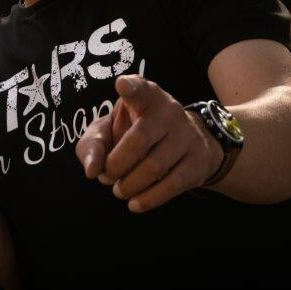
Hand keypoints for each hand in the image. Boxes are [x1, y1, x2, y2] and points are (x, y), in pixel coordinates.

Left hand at [76, 75, 223, 212]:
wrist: (188, 142)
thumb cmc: (136, 132)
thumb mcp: (110, 130)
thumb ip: (93, 144)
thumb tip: (92, 170)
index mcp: (146, 97)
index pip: (140, 89)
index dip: (132, 87)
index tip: (122, 85)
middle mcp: (169, 112)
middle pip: (139, 141)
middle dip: (116, 165)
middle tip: (106, 177)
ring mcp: (187, 135)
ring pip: (154, 167)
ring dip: (130, 185)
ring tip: (120, 189)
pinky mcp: (198, 160)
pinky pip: (172, 185)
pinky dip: (149, 199)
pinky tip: (135, 204)